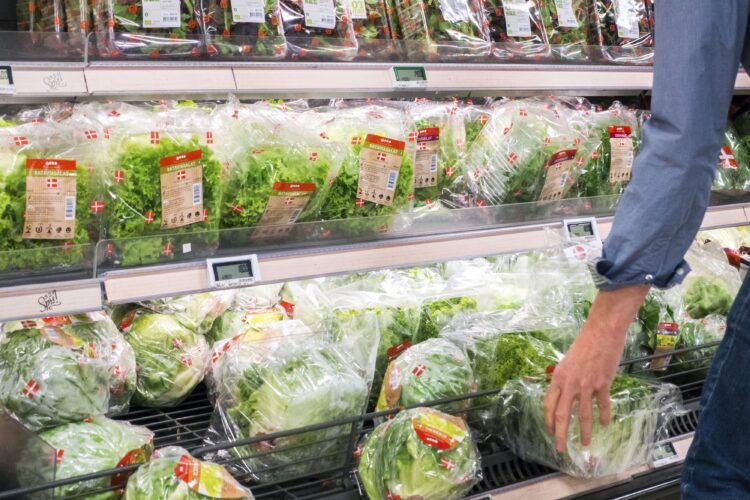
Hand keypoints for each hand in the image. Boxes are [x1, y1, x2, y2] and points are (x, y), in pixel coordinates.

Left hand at [543, 284, 648, 451]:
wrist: (601, 331)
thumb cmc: (584, 344)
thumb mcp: (567, 361)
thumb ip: (564, 379)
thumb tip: (563, 394)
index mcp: (557, 377)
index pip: (548, 405)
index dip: (548, 421)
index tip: (550, 433)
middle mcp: (569, 383)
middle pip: (561, 415)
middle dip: (560, 435)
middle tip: (560, 449)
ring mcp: (586, 384)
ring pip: (582, 415)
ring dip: (583, 432)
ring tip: (585, 444)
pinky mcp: (602, 383)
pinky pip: (602, 405)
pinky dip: (603, 416)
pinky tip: (604, 425)